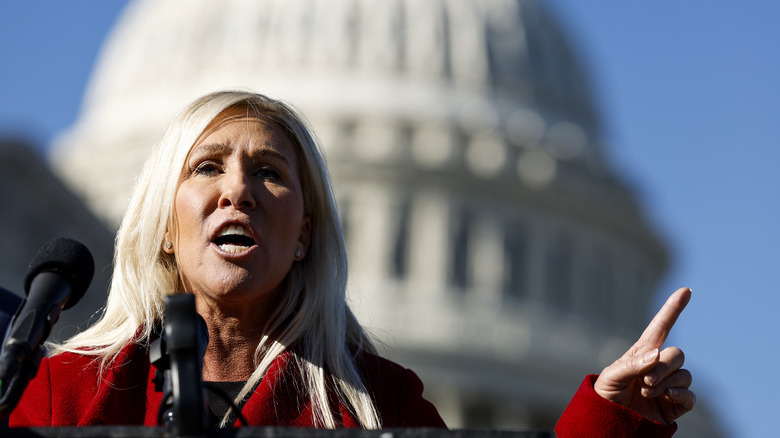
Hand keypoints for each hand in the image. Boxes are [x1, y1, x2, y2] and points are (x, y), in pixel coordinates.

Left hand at [594, 287, 695, 423]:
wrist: (609, 425)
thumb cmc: (606, 396)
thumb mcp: (611, 377)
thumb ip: (632, 364)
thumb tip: (656, 355)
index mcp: (642, 353)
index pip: (661, 327)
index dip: (672, 309)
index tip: (686, 290)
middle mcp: (658, 366)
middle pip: (676, 354)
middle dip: (663, 366)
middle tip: (645, 381)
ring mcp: (669, 384)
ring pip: (685, 374)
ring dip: (667, 382)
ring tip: (646, 390)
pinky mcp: (676, 404)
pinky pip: (690, 395)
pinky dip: (681, 395)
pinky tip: (667, 397)